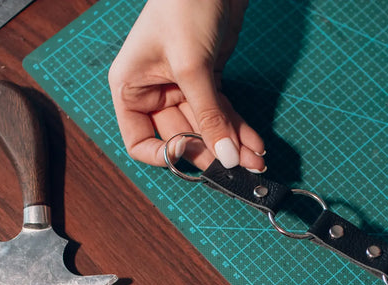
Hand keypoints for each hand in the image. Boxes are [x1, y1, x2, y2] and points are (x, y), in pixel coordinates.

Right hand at [108, 0, 265, 169]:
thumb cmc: (184, 8)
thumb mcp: (193, 67)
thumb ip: (209, 116)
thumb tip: (225, 159)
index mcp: (131, 88)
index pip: (140, 142)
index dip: (165, 155)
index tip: (192, 155)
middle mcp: (153, 92)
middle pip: (181, 138)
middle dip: (212, 153)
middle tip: (238, 167)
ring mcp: (182, 87)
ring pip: (206, 128)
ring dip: (231, 146)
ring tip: (256, 162)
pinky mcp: (207, 80)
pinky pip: (221, 113)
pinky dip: (238, 129)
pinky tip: (255, 145)